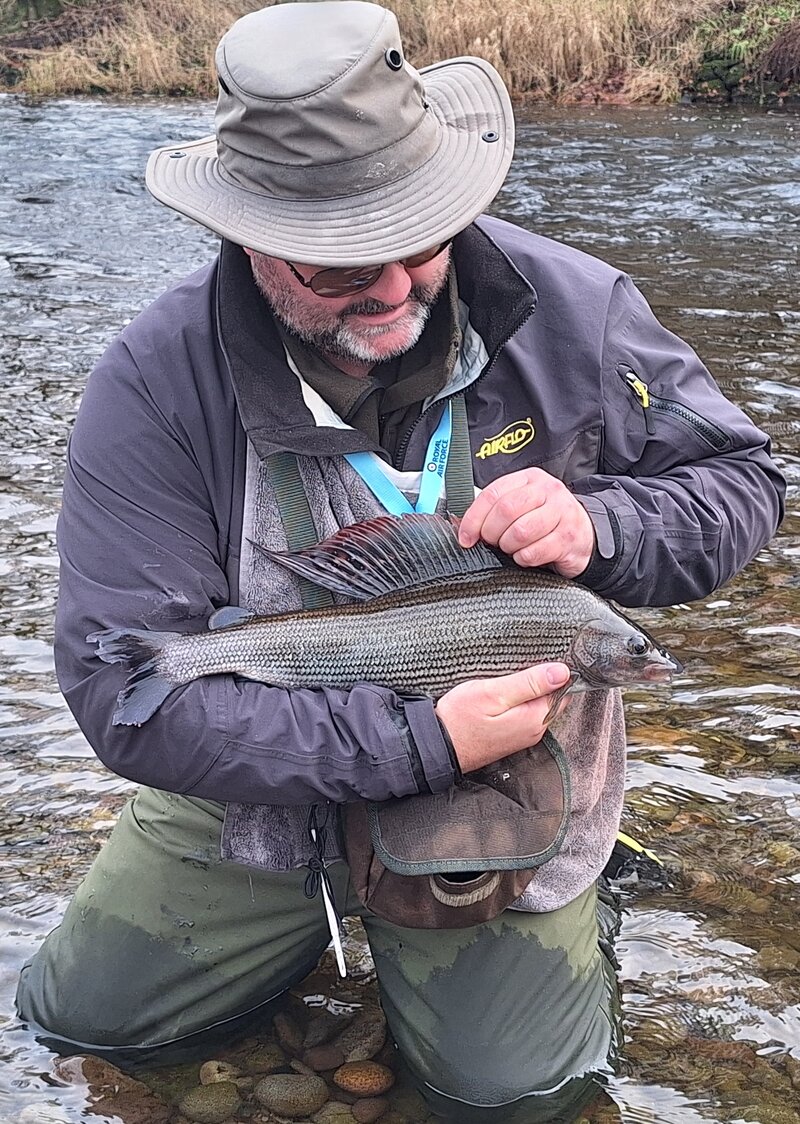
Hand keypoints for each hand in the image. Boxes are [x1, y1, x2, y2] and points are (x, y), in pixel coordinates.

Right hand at [435, 663, 570, 773]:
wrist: (437, 746)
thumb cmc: (460, 719)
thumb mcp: (494, 693)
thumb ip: (529, 683)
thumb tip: (563, 672)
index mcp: (535, 718)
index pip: (561, 689)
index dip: (553, 671)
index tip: (536, 658)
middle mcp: (535, 730)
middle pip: (551, 697)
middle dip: (540, 680)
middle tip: (518, 664)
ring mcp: (523, 735)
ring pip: (536, 704)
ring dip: (527, 689)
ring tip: (507, 677)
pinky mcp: (510, 736)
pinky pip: (524, 713)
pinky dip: (518, 700)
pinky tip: (502, 692)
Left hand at [457, 468, 594, 577]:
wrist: (585, 535)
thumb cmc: (546, 522)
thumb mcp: (521, 508)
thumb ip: (493, 511)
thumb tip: (461, 526)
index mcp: (529, 479)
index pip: (492, 494)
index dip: (473, 519)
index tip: (466, 537)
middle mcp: (547, 491)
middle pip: (506, 510)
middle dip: (492, 533)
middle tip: (493, 543)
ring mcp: (561, 512)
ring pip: (520, 532)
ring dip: (509, 546)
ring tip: (512, 548)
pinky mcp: (569, 536)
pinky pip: (534, 552)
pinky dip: (524, 558)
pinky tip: (526, 556)